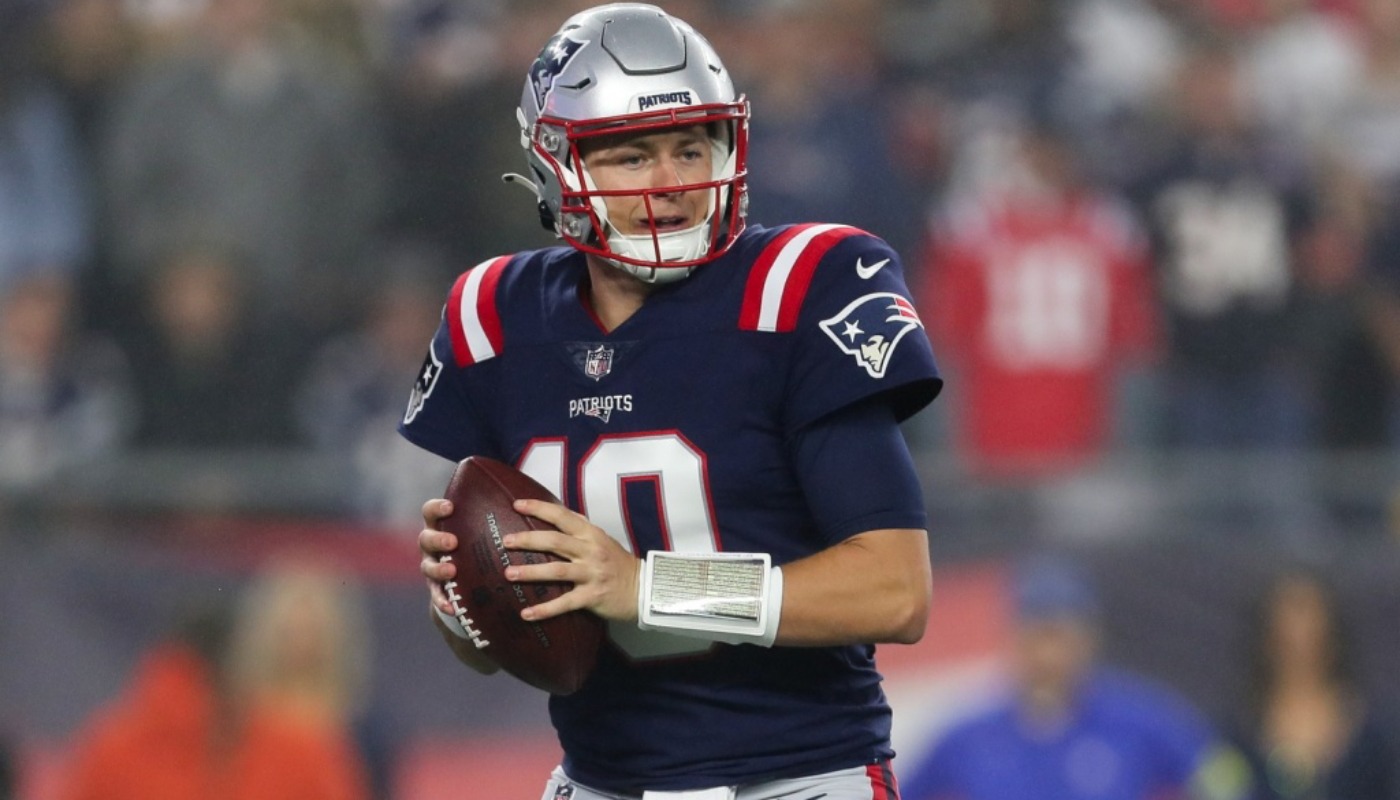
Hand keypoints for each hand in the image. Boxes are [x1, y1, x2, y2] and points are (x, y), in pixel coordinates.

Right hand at [419, 498, 498, 673]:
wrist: (466, 573)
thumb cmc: (478, 541)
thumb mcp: (481, 528)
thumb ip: (491, 516)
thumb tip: (520, 503)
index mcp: (441, 525)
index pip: (431, 511)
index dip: (437, 508)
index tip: (451, 507)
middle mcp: (432, 545)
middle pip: (426, 538)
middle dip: (438, 539)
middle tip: (453, 542)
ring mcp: (431, 566)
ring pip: (427, 567)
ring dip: (439, 569)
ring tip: (452, 571)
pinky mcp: (436, 588)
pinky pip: (436, 596)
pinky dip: (443, 601)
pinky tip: (453, 608)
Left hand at [502, 498, 640, 623]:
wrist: (642, 588)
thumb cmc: (617, 563)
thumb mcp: (602, 539)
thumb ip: (581, 527)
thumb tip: (558, 514)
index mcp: (591, 534)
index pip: (562, 516)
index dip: (539, 508)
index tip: (517, 505)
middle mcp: (590, 551)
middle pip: (555, 541)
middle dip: (528, 540)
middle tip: (505, 542)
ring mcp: (591, 574)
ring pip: (556, 570)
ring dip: (530, 572)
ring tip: (508, 574)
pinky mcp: (592, 596)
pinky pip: (564, 603)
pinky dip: (544, 609)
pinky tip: (526, 614)